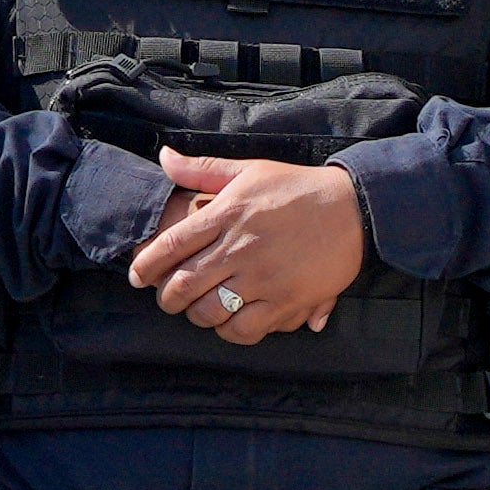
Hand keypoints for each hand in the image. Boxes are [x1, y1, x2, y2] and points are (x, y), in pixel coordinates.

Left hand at [127, 155, 372, 348]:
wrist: (353, 208)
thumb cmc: (297, 187)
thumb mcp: (249, 170)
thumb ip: (202, 169)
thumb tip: (163, 158)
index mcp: (227, 213)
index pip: (172, 244)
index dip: (147, 265)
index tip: (136, 277)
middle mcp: (240, 247)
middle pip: (185, 283)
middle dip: (168, 298)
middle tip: (167, 300)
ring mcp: (263, 276)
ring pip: (211, 310)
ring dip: (196, 316)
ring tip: (197, 312)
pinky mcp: (286, 300)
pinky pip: (246, 328)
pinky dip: (230, 331)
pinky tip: (229, 324)